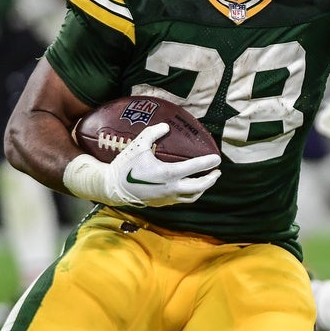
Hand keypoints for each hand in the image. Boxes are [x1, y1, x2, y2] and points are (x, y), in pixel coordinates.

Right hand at [63, 122, 221, 206]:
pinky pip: (180, 200)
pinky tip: (189, 187)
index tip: (217, 158)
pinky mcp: (161, 204)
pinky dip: (189, 194)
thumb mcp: (138, 145)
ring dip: (202, 189)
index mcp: (168, 173)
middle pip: (199, 187)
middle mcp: (171, 188)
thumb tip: (166, 127)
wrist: (112, 188)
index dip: (208, 162)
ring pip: (191, 197)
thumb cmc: (125, 165)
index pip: (194, 168)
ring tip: (207, 181)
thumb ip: (153, 133)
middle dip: (211, 179)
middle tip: (217, 172)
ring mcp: (167, 198)